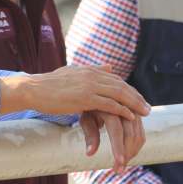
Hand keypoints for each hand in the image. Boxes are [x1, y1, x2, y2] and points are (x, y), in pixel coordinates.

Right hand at [0, 65, 150, 120]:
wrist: (34, 89)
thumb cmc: (50, 85)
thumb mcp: (73, 73)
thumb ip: (92, 70)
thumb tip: (109, 67)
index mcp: (89, 69)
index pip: (115, 79)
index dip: (129, 89)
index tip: (139, 98)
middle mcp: (92, 75)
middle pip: (121, 85)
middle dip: (136, 97)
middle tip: (148, 108)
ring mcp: (89, 85)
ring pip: (118, 94)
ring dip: (134, 104)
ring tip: (145, 113)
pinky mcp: (85, 97)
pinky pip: (109, 104)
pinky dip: (122, 110)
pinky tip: (130, 116)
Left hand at [80, 110, 145, 172]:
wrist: (101, 93)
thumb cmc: (91, 108)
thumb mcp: (86, 119)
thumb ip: (90, 135)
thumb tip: (90, 153)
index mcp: (108, 106)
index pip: (116, 130)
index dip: (118, 147)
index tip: (118, 164)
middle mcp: (123, 107)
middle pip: (130, 133)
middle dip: (126, 154)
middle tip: (119, 170)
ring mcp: (133, 110)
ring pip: (138, 134)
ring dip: (132, 152)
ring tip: (122, 164)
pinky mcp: (138, 115)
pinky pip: (141, 133)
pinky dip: (136, 146)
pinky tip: (128, 155)